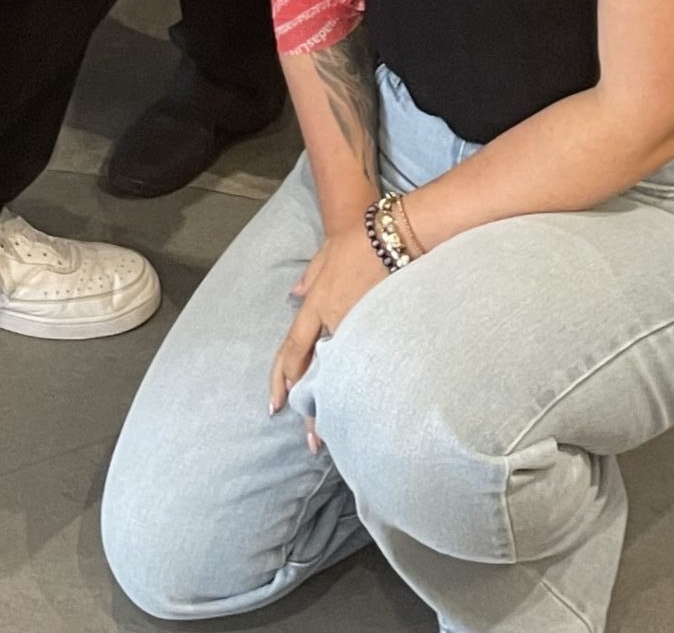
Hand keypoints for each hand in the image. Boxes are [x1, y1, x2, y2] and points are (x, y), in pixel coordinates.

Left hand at [268, 223, 388, 445]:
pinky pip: (370, 363)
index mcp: (316, 304)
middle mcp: (334, 321)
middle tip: (311, 439)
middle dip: (311, 408)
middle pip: (316, 372)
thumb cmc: (360, 239)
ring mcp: (360, 327)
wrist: (396, 234)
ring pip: (344, 374)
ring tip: (340, 435)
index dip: (282, 378)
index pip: (293, 349)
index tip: (276, 402)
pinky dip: (367, 386)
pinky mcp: (385, 330)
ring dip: (340, 406)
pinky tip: (370, 409)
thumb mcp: (326, 253)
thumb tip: (294, 292)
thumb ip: (309, 276)